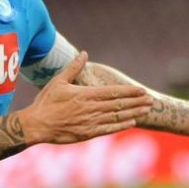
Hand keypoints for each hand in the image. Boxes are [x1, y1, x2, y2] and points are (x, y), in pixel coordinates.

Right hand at [20, 52, 153, 144]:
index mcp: (85, 95)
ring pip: (116, 117)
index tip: (142, 90)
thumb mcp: (58, 81)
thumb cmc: (46, 102)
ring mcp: (90, 122)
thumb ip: (73, 68)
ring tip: (146, 110)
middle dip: (136, 102)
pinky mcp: (87, 134)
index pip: (113, 92)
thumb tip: (84, 53)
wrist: (37, 125)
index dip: (129, 92)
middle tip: (151, 100)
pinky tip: (131, 123)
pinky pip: (108, 129)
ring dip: (133, 113)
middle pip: (119, 105)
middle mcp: (91, 109)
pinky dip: (121, 126)